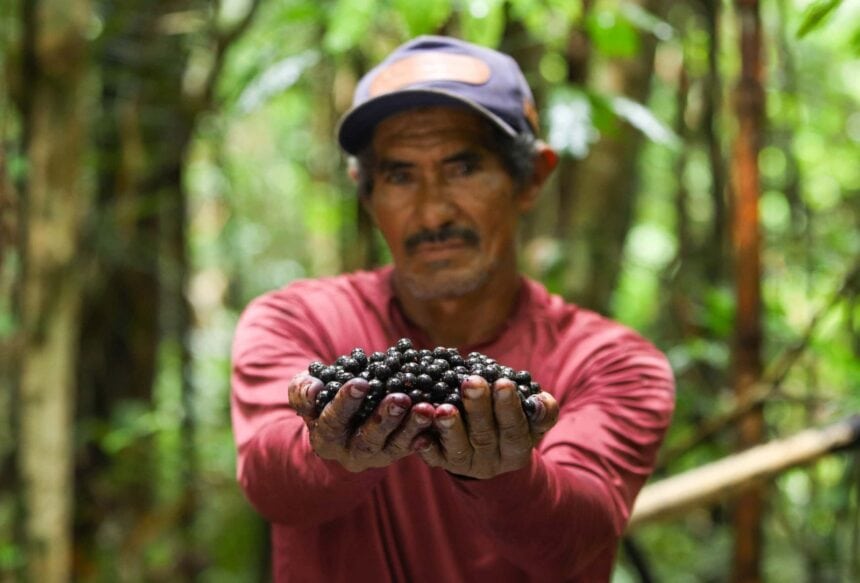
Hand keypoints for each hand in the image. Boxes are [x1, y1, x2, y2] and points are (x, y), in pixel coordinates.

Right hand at [288, 373, 434, 472]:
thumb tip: (314, 389)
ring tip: (426, 408)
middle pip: (369, 439)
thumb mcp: (305, 393)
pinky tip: (437, 419)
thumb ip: (303, 390)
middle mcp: (351, 453)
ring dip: (412, 427)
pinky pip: (414, 446)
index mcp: (325, 438)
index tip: (360, 383)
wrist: (340, 421)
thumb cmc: (321, 401)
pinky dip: (426, 433)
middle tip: (400, 398)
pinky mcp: (398, 452)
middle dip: (385, 419)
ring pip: (396, 446)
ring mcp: (377, 455)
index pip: (333, 421)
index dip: (345, 403)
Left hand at [416, 375, 558, 479]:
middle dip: (478, 407)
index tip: (503, 382)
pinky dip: (426, 446)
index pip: (514, 428)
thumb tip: (541, 401)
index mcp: (517, 450)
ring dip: (450, 427)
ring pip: (458, 448)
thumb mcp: (532, 419)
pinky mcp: (443, 463)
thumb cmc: (512, 422)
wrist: (489, 450)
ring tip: (443, 408)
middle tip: (471, 382)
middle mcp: (492, 461)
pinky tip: (420, 434)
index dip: (508, 407)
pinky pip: (433, 457)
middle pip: (484, 435)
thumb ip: (542, 410)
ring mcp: (466, 464)